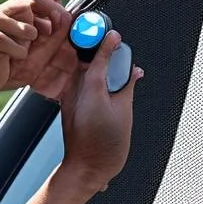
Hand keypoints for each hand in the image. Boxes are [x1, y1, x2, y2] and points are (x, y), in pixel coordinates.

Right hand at [0, 0, 64, 96]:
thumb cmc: (9, 61)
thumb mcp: (31, 42)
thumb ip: (44, 23)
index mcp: (7, 10)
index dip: (51, 6)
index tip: (64, 17)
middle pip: (28, 6)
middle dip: (43, 24)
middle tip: (40, 38)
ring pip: (26, 27)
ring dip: (28, 43)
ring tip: (17, 51)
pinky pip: (18, 46)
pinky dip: (19, 55)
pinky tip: (8, 59)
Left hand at [57, 28, 143, 192]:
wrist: (88, 168)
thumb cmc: (104, 146)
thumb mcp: (125, 112)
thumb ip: (127, 86)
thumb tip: (133, 72)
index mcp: (90, 88)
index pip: (98, 57)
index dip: (108, 44)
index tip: (115, 35)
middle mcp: (76, 90)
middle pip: (88, 61)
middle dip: (100, 53)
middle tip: (115, 48)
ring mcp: (70, 98)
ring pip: (83, 73)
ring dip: (96, 66)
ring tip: (113, 69)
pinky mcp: (69, 106)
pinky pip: (80, 85)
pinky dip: (92, 80)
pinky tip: (105, 86)